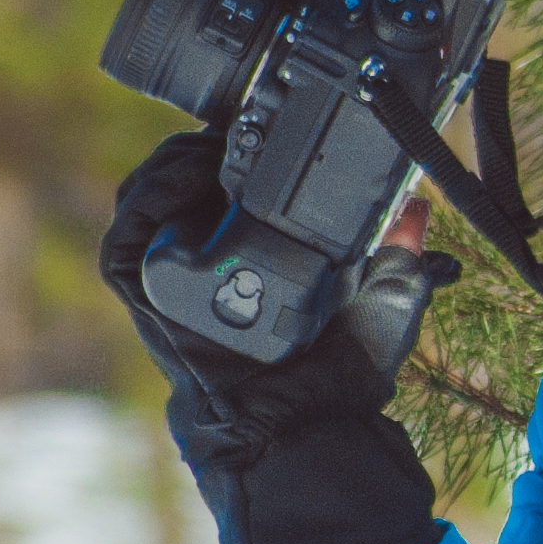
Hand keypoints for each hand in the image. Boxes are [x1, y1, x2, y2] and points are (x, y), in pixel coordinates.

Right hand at [101, 131, 455, 543]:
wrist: (306, 425)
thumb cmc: (342, 374)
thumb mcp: (387, 298)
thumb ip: (401, 253)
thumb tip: (417, 207)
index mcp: (256, 257)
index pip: (229, 187)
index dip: (238, 149)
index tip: (268, 118)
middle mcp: (208, 263)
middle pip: (183, 184)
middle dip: (202, 144)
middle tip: (238, 119)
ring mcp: (172, 280)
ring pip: (148, 201)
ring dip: (171, 162)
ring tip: (208, 140)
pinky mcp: (145, 297)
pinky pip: (125, 239)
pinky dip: (143, 200)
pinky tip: (177, 175)